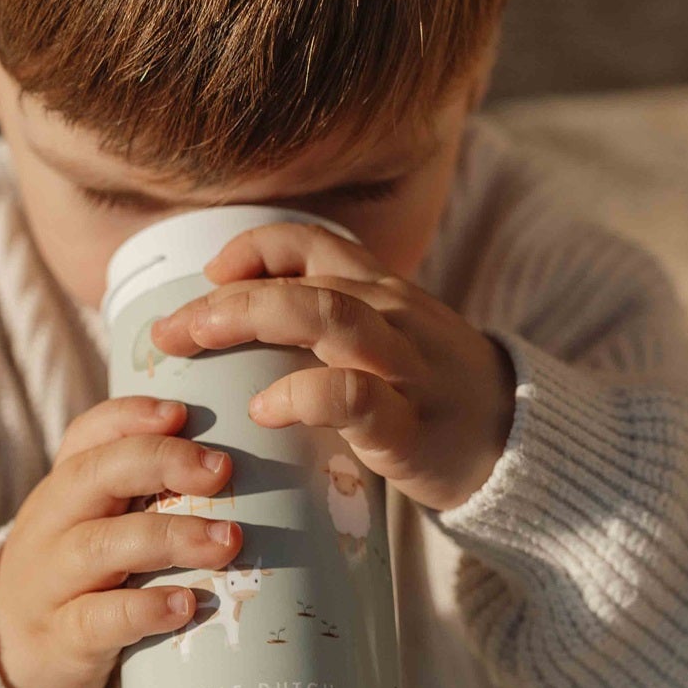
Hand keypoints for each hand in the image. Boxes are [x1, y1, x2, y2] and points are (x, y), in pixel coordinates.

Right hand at [0, 396, 241, 687]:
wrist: (7, 662)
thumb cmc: (78, 582)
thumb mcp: (94, 527)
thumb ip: (143, 497)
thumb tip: (246, 472)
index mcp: (64, 490)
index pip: (88, 435)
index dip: (131, 416)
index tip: (181, 413)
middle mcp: (51, 526)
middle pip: (93, 475)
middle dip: (159, 463)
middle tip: (222, 469)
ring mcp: (50, 583)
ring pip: (99, 546)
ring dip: (169, 538)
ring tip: (227, 541)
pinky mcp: (60, 638)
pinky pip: (97, 619)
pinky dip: (144, 610)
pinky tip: (185, 605)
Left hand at [150, 222, 513, 511]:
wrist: (518, 445)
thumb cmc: (430, 394)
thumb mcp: (385, 341)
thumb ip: (324, 327)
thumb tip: (229, 330)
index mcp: (382, 291)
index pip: (311, 242)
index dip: (252, 249)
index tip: (208, 277)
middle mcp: (394, 316)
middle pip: (305, 280)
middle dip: (227, 298)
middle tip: (169, 330)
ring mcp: (406, 369)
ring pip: (329, 318)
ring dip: (252, 319)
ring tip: (195, 342)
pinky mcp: (412, 429)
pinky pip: (353, 397)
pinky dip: (301, 395)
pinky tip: (262, 408)